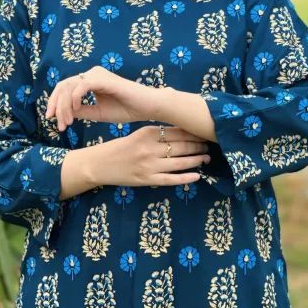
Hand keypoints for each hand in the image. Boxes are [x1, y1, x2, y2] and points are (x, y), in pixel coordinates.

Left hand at [45, 65, 166, 129]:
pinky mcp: (103, 79)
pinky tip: (77, 110)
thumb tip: (63, 113)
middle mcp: (91, 74)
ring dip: (65, 106)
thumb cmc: (126, 109)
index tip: (53, 121)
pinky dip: (76, 98)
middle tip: (57, 124)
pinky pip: (82, 85)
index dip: (55, 103)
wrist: (147, 107)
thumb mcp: (97, 113)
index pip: (65, 88)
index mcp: (90, 81)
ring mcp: (97, 75)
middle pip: (63, 86)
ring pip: (70, 86)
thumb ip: (81, 111)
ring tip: (67, 122)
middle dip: (56, 105)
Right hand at [88, 124, 210, 187]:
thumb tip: (180, 127)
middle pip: (181, 146)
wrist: (99, 164)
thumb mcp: (137, 134)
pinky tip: (197, 176)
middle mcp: (149, 149)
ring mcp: (149, 166)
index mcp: (147, 133)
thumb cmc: (119, 147)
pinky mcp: (147, 180)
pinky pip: (171, 180)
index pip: (176, 132)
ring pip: (180, 163)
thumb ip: (156, 132)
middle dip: (197, 146)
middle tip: (208, 145)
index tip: (203, 132)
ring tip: (206, 158)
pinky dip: (186, 178)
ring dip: (196, 160)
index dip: (192, 133)